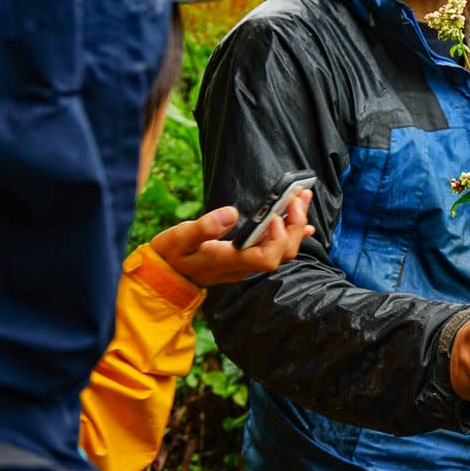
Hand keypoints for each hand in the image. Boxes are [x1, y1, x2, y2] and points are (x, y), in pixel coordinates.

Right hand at [149, 189, 314, 286]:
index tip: (274, 216)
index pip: (265, 259)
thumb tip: (231, 213)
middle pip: (282, 253)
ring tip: (302, 198)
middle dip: (295, 224)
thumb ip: (203, 227)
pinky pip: (277, 249)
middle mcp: (243, 266)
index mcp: (229, 261)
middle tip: (298, 196)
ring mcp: (247, 263)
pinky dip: (292, 233)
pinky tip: (303, 222)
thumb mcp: (179, 239)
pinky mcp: (248, 256)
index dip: (278, 238)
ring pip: (283, 250)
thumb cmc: (171, 255)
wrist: (166, 274)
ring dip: (296, 224)